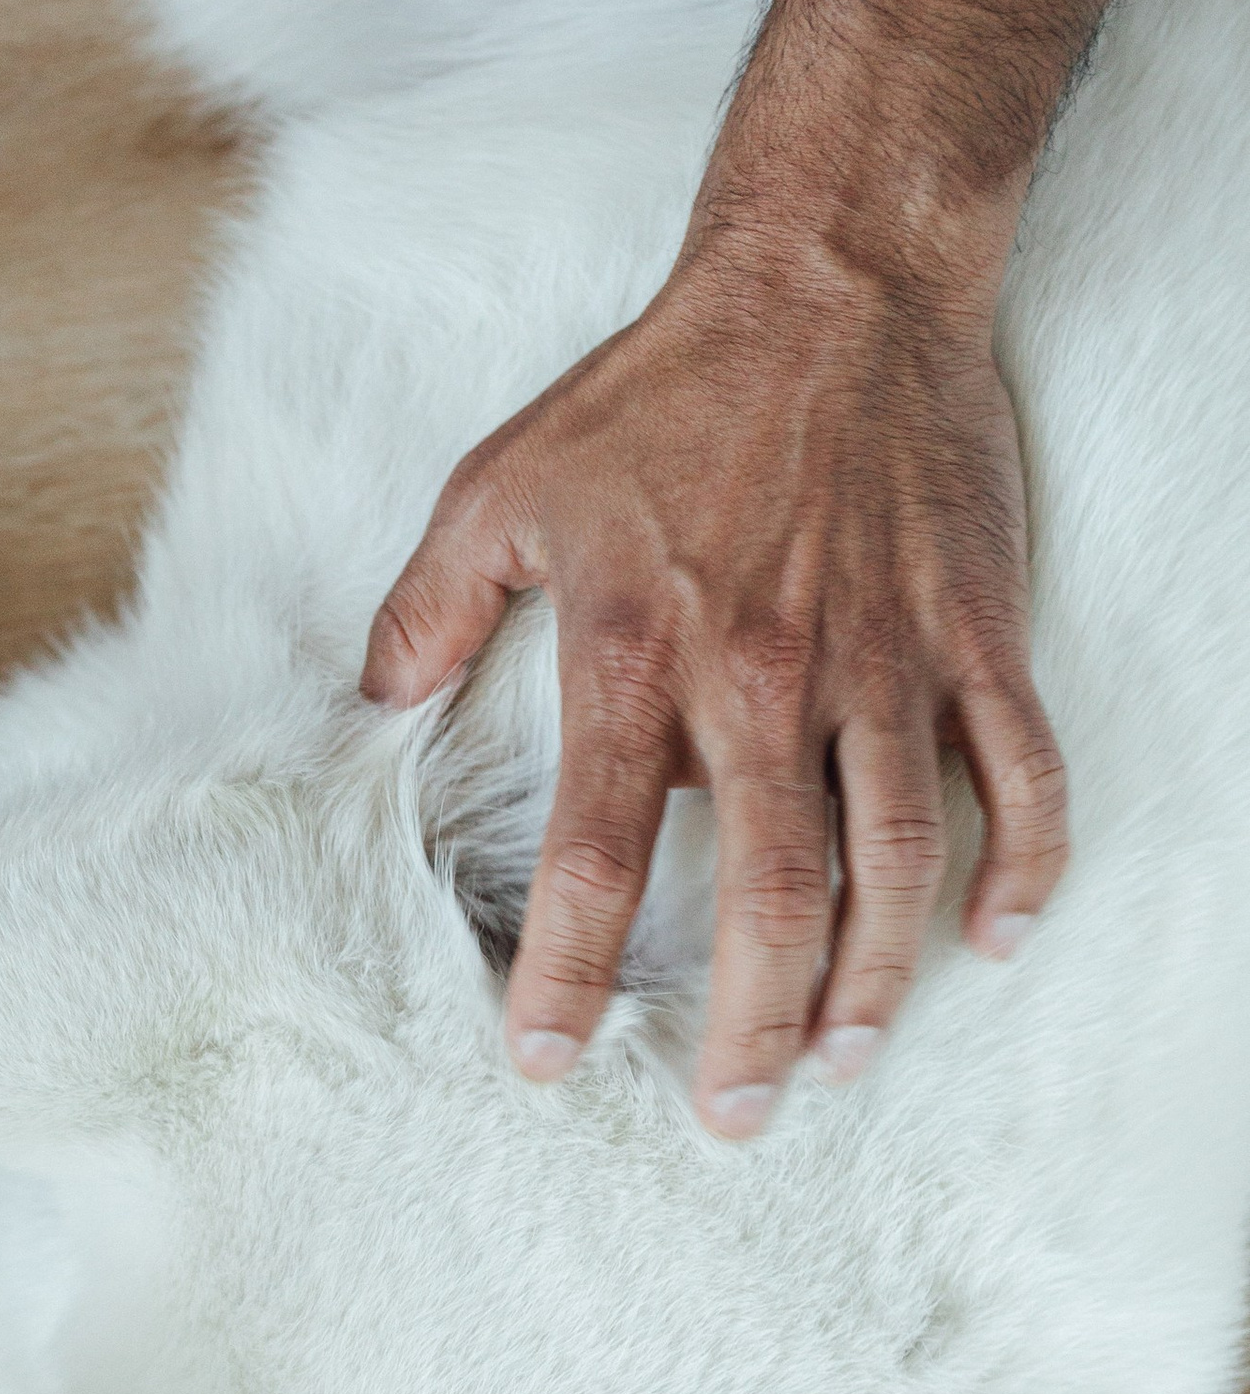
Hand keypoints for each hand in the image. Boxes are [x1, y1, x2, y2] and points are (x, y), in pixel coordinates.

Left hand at [362, 231, 1068, 1135]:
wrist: (831, 277)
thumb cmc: (661, 386)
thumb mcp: (501, 483)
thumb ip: (432, 606)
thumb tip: (377, 698)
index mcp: (641, 654)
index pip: (594, 857)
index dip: (566, 975)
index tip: (546, 1059)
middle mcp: (767, 676)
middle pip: (764, 896)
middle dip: (745, 1028)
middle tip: (728, 1117)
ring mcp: (885, 658)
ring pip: (892, 860)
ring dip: (874, 981)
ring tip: (842, 1063)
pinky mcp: (974, 628)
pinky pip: (1015, 771)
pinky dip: (1017, 864)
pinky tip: (990, 939)